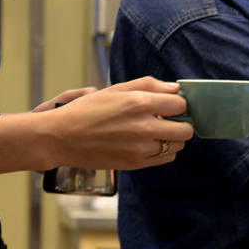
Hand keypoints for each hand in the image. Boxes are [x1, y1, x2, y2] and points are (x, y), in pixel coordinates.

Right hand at [40, 76, 194, 169]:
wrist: (62, 138)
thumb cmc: (86, 110)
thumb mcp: (114, 89)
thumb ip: (148, 85)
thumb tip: (175, 88)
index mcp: (139, 103)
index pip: (181, 105)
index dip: (178, 104)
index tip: (170, 104)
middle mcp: (144, 127)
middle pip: (186, 129)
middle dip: (180, 122)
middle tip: (167, 119)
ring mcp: (141, 148)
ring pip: (178, 145)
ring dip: (172, 138)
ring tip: (155, 131)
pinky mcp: (136, 164)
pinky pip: (166, 158)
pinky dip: (163, 151)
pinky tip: (148, 143)